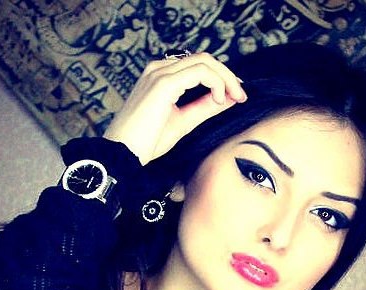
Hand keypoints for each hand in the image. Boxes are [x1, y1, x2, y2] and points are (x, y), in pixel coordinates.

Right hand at [103, 53, 246, 164]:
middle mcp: (158, 69)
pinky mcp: (164, 83)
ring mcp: (160, 73)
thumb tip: (229, 99)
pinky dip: (216, 83)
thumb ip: (204, 107)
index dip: (221, 77)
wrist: (123, 154)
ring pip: (205, 62)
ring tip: (235, 97)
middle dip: (228, 76)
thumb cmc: (145, 142)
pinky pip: (200, 72)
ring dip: (226, 78)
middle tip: (242, 95)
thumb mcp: (183, 121)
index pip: (198, 66)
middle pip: (204, 59)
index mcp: (160, 76)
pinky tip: (220, 99)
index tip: (236, 96)